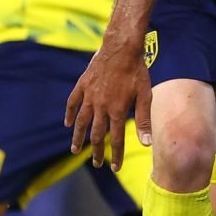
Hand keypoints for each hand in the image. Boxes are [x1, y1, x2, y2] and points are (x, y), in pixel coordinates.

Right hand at [65, 42, 151, 168]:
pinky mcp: (82, 85)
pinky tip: (68, 124)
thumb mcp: (145, 95)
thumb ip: (144, 120)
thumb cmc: (137, 71)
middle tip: (97, 164)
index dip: (116, 155)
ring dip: (78, 138)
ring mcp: (89, 96)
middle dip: (97, 151)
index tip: (115, 168)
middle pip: (96, 134)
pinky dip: (69, 114)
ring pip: (81, 122)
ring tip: (75, 150)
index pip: (116, 140)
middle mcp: (100, 106)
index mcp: (117, 111)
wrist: (122, 48)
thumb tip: (147, 143)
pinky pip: (72, 102)